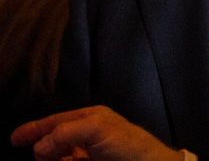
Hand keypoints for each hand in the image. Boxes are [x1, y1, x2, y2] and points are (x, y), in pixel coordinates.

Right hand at [11, 105, 184, 160]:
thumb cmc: (126, 143)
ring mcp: (87, 156)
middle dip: (44, 150)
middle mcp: (85, 137)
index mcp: (88, 119)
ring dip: (53, 159)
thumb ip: (67, 132)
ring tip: (65, 160)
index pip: (56, 121)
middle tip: (42, 158)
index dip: (35, 129)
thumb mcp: (96, 128)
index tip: (15, 139)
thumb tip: (40, 146)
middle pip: (54, 143)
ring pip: (60, 157)